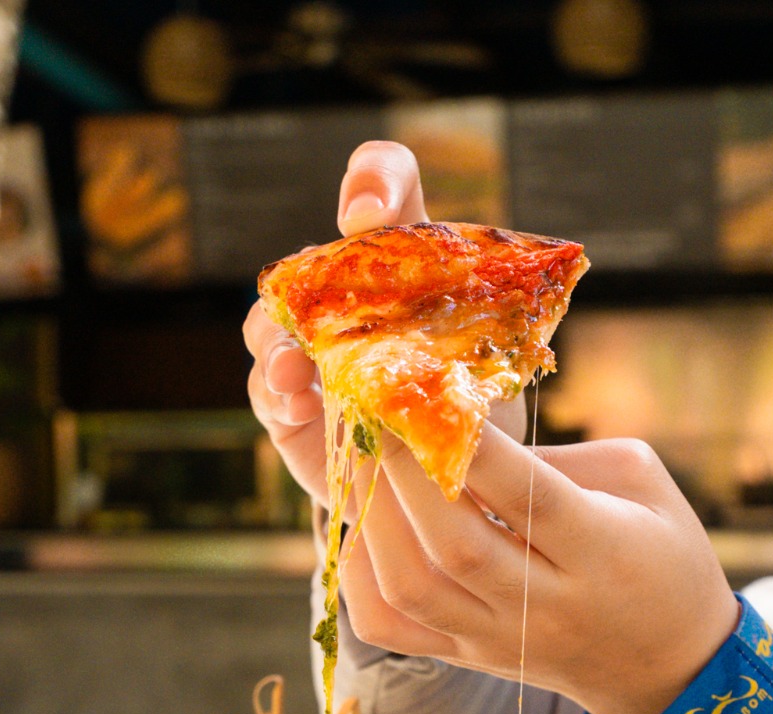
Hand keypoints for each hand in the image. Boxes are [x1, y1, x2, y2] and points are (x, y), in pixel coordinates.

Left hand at [240, 143, 732, 713]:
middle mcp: (545, 604)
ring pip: (413, 589)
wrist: (670, 668)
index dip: (472, 443)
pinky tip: (352, 521)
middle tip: (374, 411)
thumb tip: (465, 431)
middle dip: (404, 472)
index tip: (429, 388)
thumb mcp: (641, 482)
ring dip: (372, 516)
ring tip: (354, 454)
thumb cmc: (662, 553)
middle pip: (456, 545)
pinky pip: (391, 627)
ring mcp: (499, 639)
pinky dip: (358, 573)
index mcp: (601, 551)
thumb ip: (560, 457)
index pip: (526, 495)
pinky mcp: (468, 657)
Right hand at [242, 142, 523, 505]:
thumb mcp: (496, 360)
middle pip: (308, 263)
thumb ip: (489, 327)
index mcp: (406, 260)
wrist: (450, 478)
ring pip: (271, 325)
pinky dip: (276, 396)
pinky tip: (297, 407)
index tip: (366, 207)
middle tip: (313, 295)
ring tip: (292, 369)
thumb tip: (504, 331)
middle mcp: (348, 295)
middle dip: (305, 277)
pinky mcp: (290, 406)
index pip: (388, 184)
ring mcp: (311, 349)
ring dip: (276, 343)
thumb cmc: (476, 403)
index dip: (374, 178)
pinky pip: (268, 391)